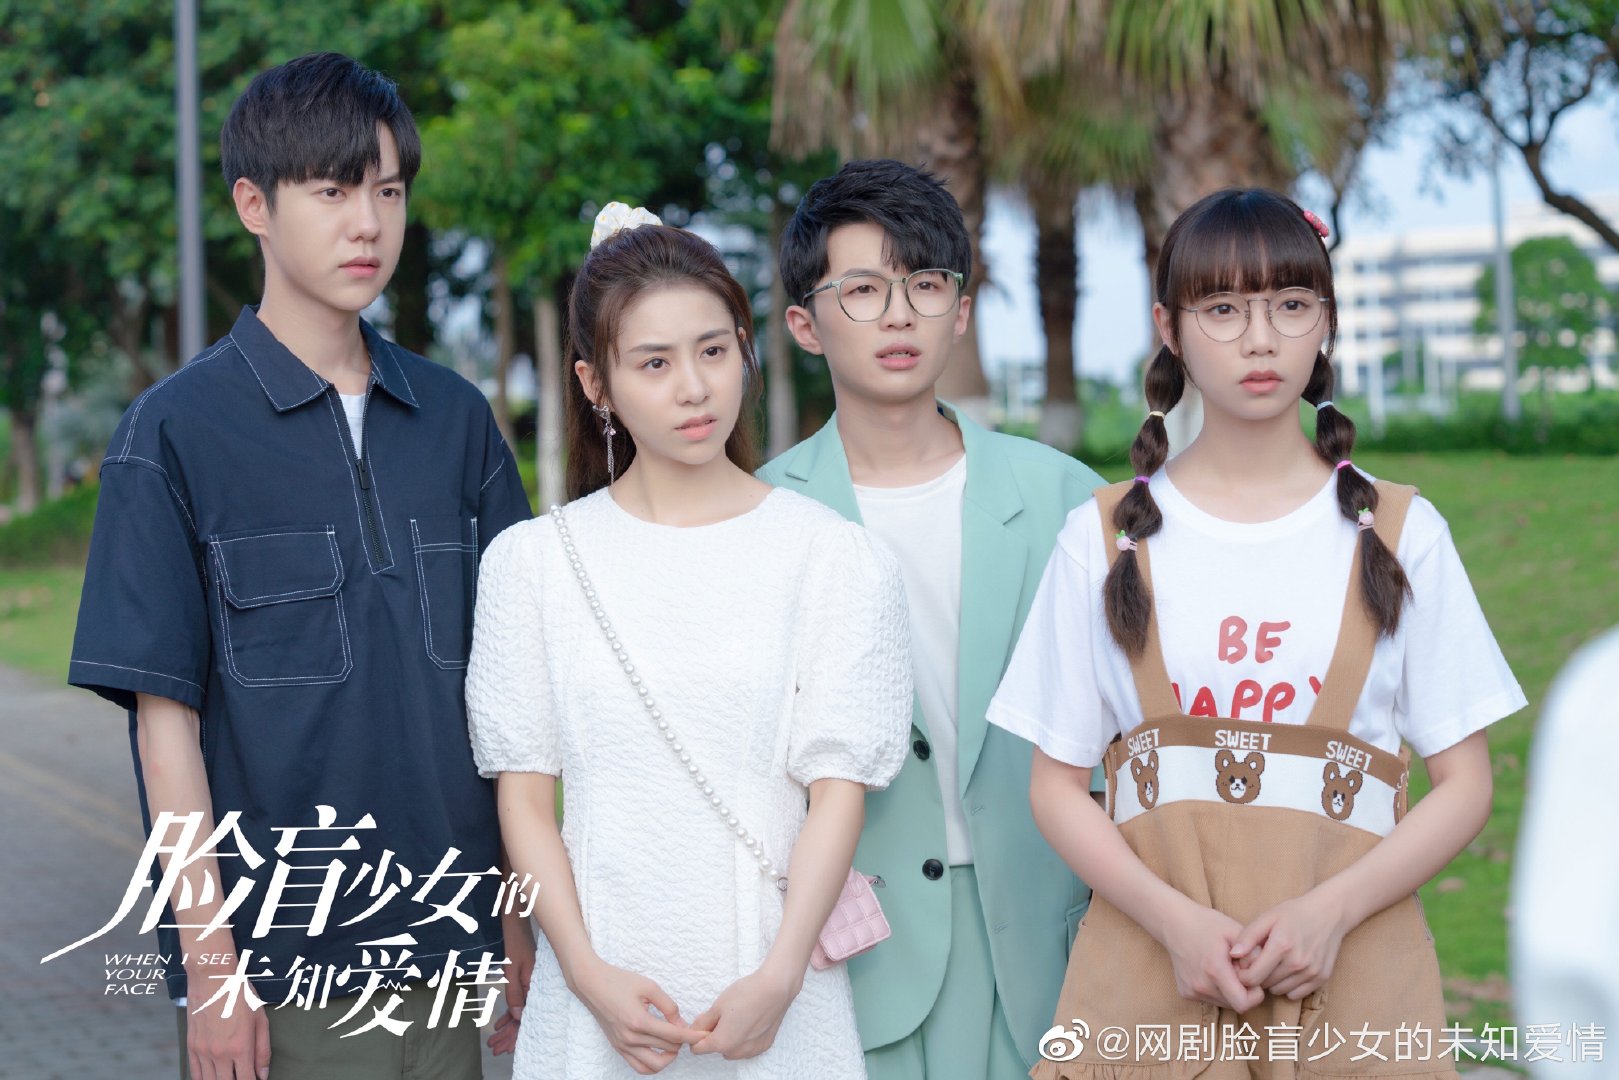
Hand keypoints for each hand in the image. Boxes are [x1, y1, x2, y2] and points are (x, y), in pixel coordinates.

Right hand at [185, 964, 270, 1079]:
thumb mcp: (260, 1019)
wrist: (212, 977)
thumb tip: (263, 1074)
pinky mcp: (191, 1046)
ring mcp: (202, 1051)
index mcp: (240, 1047)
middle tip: (243, 1076)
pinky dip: (203, 1079)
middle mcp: (219, 1053)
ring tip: (229, 1076)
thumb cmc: (240, 994)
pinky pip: (195, 1073)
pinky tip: (212, 1077)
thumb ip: (262, 1050)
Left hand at [488, 912, 536, 1055]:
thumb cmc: (514, 938)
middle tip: (495, 1046)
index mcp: (535, 983)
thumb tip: (517, 1017)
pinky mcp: (527, 976)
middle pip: (524, 1015)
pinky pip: (521, 999)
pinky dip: (511, 1011)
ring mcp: (532, 979)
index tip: (503, 1045)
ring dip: (509, 1025)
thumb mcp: (511, 968)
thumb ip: (515, 993)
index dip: (515, 1033)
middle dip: (510, 1033)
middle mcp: (536, 983)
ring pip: (522, 1009)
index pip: (527, 1016)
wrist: (516, 917)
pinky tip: (502, 1020)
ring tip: (496, 1037)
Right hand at [572, 957, 698, 1074]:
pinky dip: (652, 1064)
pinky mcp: (618, 1047)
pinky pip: (638, 1067)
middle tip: (689, 1032)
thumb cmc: (619, 981)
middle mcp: (630, 1038)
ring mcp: (622, 1045)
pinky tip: (659, 1050)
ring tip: (674, 1044)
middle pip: (667, 1049)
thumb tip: (681, 1023)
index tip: (703, 1035)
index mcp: (639, 1021)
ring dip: (668, 1057)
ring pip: (653, 1065)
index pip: (674, 1036)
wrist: (592, 984)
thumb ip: (668, 1006)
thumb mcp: (649, 986)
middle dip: (683, 1042)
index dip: (692, 1036)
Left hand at [690, 958, 802, 1060]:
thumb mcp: (717, 1005)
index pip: (697, 1049)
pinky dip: (744, 1038)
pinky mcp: (764, 1045)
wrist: (775, 988)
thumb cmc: (746, 994)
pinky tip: (749, 1021)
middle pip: (716, 1048)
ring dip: (729, 1038)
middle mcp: (736, 1051)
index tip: (703, 1021)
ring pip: (732, 1049)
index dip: (697, 1034)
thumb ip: (703, 1022)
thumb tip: (695, 1029)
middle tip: (722, 1014)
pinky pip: (746, 1047)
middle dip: (714, 1034)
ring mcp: (752, 1050)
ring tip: (737, 1017)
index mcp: (721, 1043)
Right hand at [1159, 900, 1263, 1012]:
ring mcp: (1191, 991)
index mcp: (1215, 970)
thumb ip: (1254, 951)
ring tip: (1225, 969)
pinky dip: (1217, 990)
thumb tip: (1266, 968)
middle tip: (1238, 970)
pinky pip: (1210, 999)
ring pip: (1223, 1004)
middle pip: (1235, 1005)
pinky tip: (1212, 972)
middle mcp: (1201, 985)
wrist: (1173, 922)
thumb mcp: (1234, 930)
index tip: (1253, 977)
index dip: (1255, 994)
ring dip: (1230, 992)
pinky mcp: (1185, 992)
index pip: (1244, 1003)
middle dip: (1243, 991)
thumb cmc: (1206, 924)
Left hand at [1231, 888, 1351, 1000]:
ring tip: (1274, 964)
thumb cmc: (1294, 913)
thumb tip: (1233, 955)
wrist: (1329, 913)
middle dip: (1258, 976)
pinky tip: (1288, 970)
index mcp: (1281, 946)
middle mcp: (1298, 962)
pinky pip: (1296, 995)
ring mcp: (1311, 972)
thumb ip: (1248, 936)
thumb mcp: (1267, 917)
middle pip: (1265, 985)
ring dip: (1272, 982)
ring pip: (1279, 991)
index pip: (1253, 977)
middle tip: (1260, 961)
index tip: (1244, 965)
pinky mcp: (1321, 978)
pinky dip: (1288, 986)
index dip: (1243, 973)